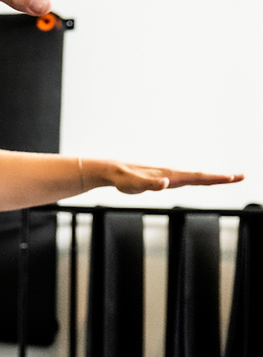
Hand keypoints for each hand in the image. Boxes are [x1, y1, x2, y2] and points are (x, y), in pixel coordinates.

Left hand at [89, 160, 243, 194]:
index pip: (198, 177)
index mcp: (170, 176)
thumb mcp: (135, 184)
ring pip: (196, 177)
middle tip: (242, 176)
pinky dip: (199, 179)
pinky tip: (205, 180)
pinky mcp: (164, 180)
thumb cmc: (123, 179)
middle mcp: (173, 175)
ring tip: (229, 177)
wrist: (113, 172)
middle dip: (222, 177)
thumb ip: (150, 184)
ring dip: (213, 178)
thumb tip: (165, 183)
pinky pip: (186, 180)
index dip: (216, 178)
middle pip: (202, 176)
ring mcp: (170, 177)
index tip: (233, 177)